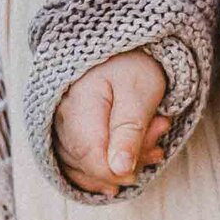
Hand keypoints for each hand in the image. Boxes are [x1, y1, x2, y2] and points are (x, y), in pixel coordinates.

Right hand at [54, 50, 168, 195]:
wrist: (118, 48)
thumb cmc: (131, 64)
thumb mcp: (140, 92)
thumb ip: (129, 131)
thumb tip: (120, 171)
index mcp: (77, 106)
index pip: (90, 156)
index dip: (120, 170)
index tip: (154, 154)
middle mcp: (60, 120)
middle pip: (88, 162)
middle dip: (131, 159)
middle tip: (160, 130)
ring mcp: (58, 128)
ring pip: (82, 166)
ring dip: (122, 162)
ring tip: (153, 138)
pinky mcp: (64, 134)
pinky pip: (76, 164)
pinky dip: (104, 168)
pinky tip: (125, 166)